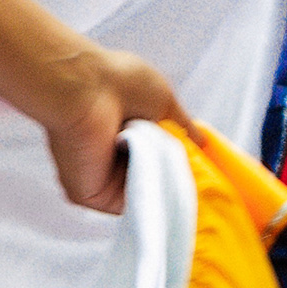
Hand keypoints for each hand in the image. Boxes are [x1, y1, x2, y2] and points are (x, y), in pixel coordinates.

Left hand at [41, 47, 192, 214]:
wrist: (84, 89)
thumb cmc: (119, 83)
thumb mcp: (164, 101)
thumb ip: (183, 127)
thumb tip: (202, 142)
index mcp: (123, 135)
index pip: (155, 161)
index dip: (176, 165)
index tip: (199, 169)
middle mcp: (107, 157)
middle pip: (151, 181)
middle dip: (172, 177)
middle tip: (192, 172)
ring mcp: (98, 177)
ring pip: (143, 194)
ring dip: (159, 182)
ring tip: (165, 162)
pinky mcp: (88, 193)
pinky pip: (126, 204)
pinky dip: (144, 194)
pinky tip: (153, 178)